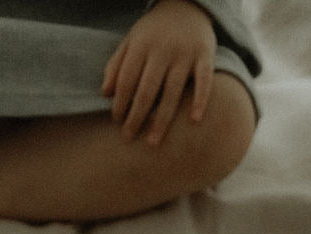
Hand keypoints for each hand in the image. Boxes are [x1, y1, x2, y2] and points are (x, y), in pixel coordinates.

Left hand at [102, 0, 215, 145]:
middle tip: (129, 138)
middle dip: (137, 117)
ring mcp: (185, 53)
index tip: (117, 122)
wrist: (186, 5)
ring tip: (153, 142)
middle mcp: (163, 50)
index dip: (120, 103)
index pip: (127, 80)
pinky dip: (200, 100)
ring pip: (173, 91)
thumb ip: (116, 66)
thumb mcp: (131, 41)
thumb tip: (105, 94)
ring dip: (162, 120)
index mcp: (141, 46)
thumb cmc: (153, 31)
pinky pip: (204, 80)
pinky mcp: (205, 55)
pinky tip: (194, 120)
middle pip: (147, 90)